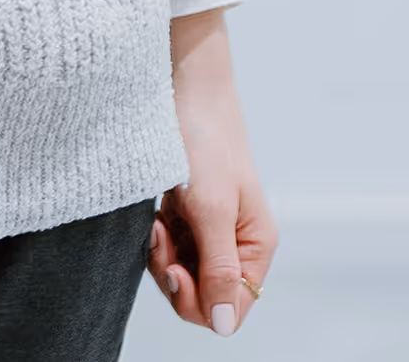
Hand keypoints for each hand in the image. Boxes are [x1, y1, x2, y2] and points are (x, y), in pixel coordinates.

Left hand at [146, 9, 275, 335]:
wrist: (180, 83)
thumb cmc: (203, 138)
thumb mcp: (211, 208)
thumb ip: (218, 268)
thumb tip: (225, 326)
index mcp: (256, 245)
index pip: (230, 305)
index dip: (198, 299)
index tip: (173, 267)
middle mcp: (235, 241)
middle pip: (201, 293)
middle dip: (175, 276)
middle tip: (160, 239)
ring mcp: (207, 228)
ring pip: (180, 272)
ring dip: (161, 255)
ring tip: (157, 221)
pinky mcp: (183, 213)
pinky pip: (166, 248)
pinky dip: (155, 238)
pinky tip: (152, 215)